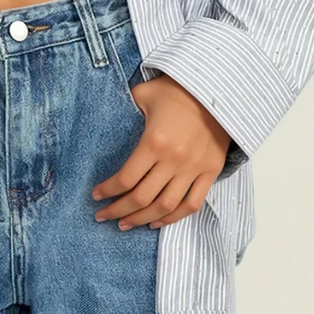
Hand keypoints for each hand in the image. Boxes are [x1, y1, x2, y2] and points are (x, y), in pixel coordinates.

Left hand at [91, 73, 230, 229]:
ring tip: (126, 224)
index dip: (108, 191)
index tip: (96, 196)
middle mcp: (173, 160)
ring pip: (164, 206)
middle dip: (118, 210)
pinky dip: (173, 218)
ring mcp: (193, 169)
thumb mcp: (144, 94)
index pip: (126, 179)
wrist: (217, 90)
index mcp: (154, 141)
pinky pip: (191, 204)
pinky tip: (156, 221)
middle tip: (104, 216)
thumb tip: (110, 119)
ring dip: (142, 219)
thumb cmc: (177, 90)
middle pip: (141, 197)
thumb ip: (125, 108)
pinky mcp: (210, 172)